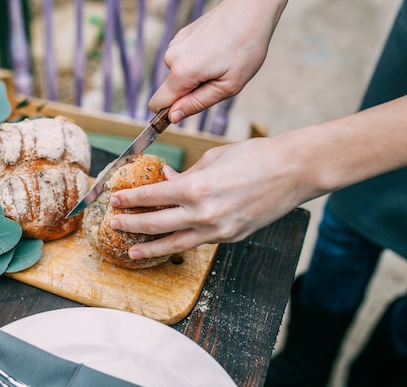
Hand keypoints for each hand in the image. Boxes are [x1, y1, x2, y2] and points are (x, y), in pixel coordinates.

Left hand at [109, 137, 308, 258]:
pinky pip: (198, 242)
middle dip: (131, 224)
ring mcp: (218, 230)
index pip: (152, 197)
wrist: (293, 172)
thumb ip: (185, 175)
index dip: (130, 199)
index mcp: (196, 188)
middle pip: (156, 223)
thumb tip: (166, 181)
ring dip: (150, 247)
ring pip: (175, 244)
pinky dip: (180, 244)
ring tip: (132, 250)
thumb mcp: (213, 158)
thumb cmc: (255, 157)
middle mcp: (203, 213)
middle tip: (114, 225)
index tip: (115, 199)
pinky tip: (168, 243)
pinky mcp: (230, 238)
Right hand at [149, 0, 291, 122]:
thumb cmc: (245, 47)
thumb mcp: (228, 86)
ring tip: (220, 61)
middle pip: (171, 89)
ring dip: (196, 75)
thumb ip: (197, 104)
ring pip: (179, 74)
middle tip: (219, 78)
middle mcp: (172, 57)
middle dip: (190, 91)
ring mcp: (175, 44)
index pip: (157, 104)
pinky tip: (216, 49)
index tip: (187, 111)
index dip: (169, 113)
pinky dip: (198, 60)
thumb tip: (173, 117)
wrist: (250, 7)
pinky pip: (184, 60)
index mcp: (182, 72)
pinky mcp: (180, 36)